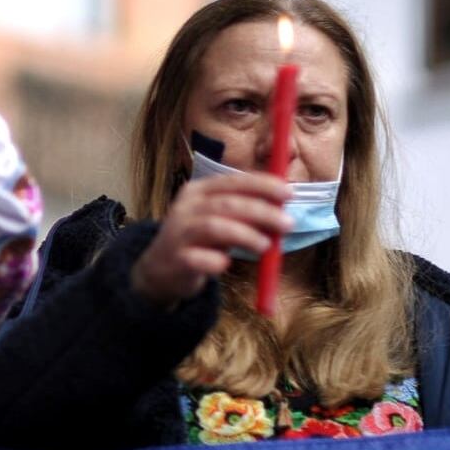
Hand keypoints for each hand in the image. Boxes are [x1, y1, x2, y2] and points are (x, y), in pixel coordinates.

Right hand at [131, 172, 291, 307]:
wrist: (160, 268)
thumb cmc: (199, 240)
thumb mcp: (219, 219)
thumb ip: (245, 212)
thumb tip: (283, 210)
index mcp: (198, 191)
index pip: (232, 181)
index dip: (261, 185)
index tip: (288, 193)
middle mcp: (186, 208)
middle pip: (227, 204)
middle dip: (261, 212)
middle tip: (287, 224)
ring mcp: (179, 233)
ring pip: (214, 227)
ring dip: (245, 235)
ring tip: (266, 246)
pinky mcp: (176, 259)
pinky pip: (199, 259)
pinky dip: (216, 261)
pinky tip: (226, 264)